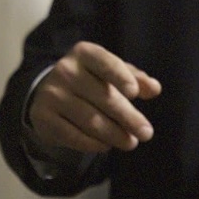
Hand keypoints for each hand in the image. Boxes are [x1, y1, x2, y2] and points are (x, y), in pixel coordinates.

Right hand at [27, 41, 161, 153]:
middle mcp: (65, 70)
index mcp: (84, 53)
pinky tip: (106, 145)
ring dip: (114, 135)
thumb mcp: (110, 71)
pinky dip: (93, 144)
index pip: (105, 62)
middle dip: (128, 117)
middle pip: (103, 97)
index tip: (134, 93)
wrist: (46, 92)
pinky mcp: (43, 117)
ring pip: (90, 120)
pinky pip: (73, 135)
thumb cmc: (89, 79)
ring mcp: (52, 94)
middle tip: (146, 132)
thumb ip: (135, 78)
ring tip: (131, 142)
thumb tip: (154, 89)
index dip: (120, 76)